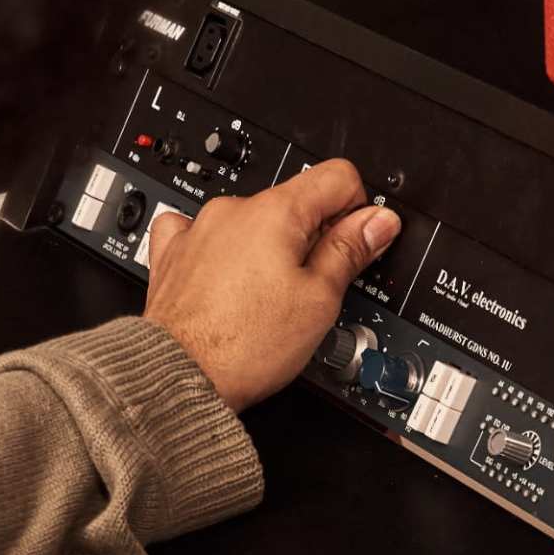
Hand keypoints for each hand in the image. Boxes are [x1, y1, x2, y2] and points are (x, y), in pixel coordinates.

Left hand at [141, 157, 397, 408]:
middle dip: (313, 238)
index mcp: (275, 212)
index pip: (338, 177)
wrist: (178, 377)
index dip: (358, 209)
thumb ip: (350, 251)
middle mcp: (233, 210)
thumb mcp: (319, 301)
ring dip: (269, 250)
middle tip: (314, 287)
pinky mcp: (174, 255)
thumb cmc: (244, 346)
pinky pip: (204, 235)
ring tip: (269, 299)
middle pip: (295, 202)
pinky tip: (228, 278)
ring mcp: (199, 230)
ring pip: (252, 223)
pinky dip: (222, 252)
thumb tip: (378, 221)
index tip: (358, 241)